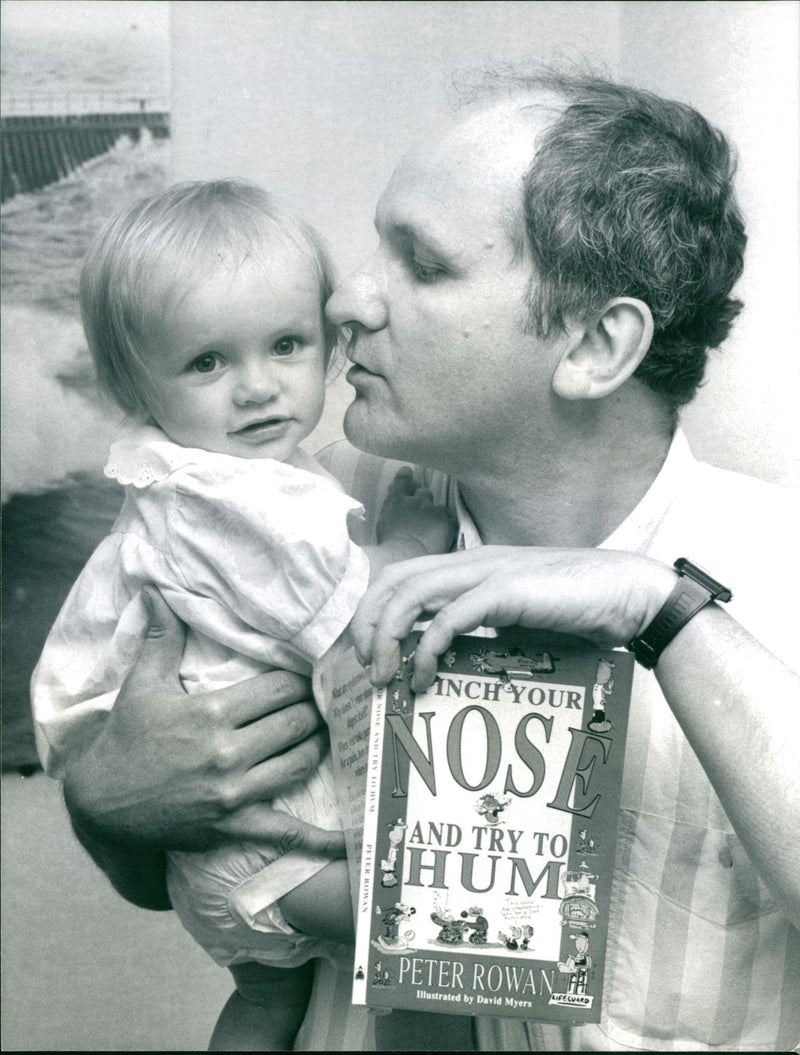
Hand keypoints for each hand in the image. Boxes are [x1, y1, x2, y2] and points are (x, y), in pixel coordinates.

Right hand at [63, 588, 344, 857]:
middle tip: (322, 703)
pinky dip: (320, 839)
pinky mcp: (234, 826)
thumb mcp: (142, 684)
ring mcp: (234, 792)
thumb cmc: (125, 738)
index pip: (280, 688)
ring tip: (325, 734)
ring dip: (319, 746)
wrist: (101, 804)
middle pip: (297, 722)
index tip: (307, 677)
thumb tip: (158, 590)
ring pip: (301, 761)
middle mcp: (227, 752)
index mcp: (211, 712)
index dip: (300, 681)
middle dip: (314, 709)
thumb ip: (161, 637)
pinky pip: (287, 832)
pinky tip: (349, 838)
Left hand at [351, 546, 674, 690]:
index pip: (403, 575)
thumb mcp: (518, 618)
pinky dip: (427, 648)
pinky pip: (448, 617)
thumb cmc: (578, 609)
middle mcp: (472, 561)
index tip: (367, 650)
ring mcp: (488, 571)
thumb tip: (450, 660)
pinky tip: (425, 675)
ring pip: (411, 595)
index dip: (374, 610)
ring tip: (384, 676)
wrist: (627, 594)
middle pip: (394, 580)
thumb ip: (484, 627)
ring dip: (387, 637)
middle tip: (363, 665)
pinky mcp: (505, 591)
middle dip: (367, 623)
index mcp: (472, 563)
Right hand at [375, 466, 456, 557]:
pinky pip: (449, 520)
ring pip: (438, 506)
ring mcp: (433, 510)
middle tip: (420, 512)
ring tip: (431, 529)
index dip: (405, 476)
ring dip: (435, 513)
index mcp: (397, 501)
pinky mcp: (447, 521)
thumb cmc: (388, 544)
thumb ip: (390, 505)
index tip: (408, 472)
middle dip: (422, 499)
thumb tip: (394, 492)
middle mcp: (416, 501)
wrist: (405, 557)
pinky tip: (441, 536)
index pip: (402, 481)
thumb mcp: (382, 522)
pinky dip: (446, 526)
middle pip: (423, 492)